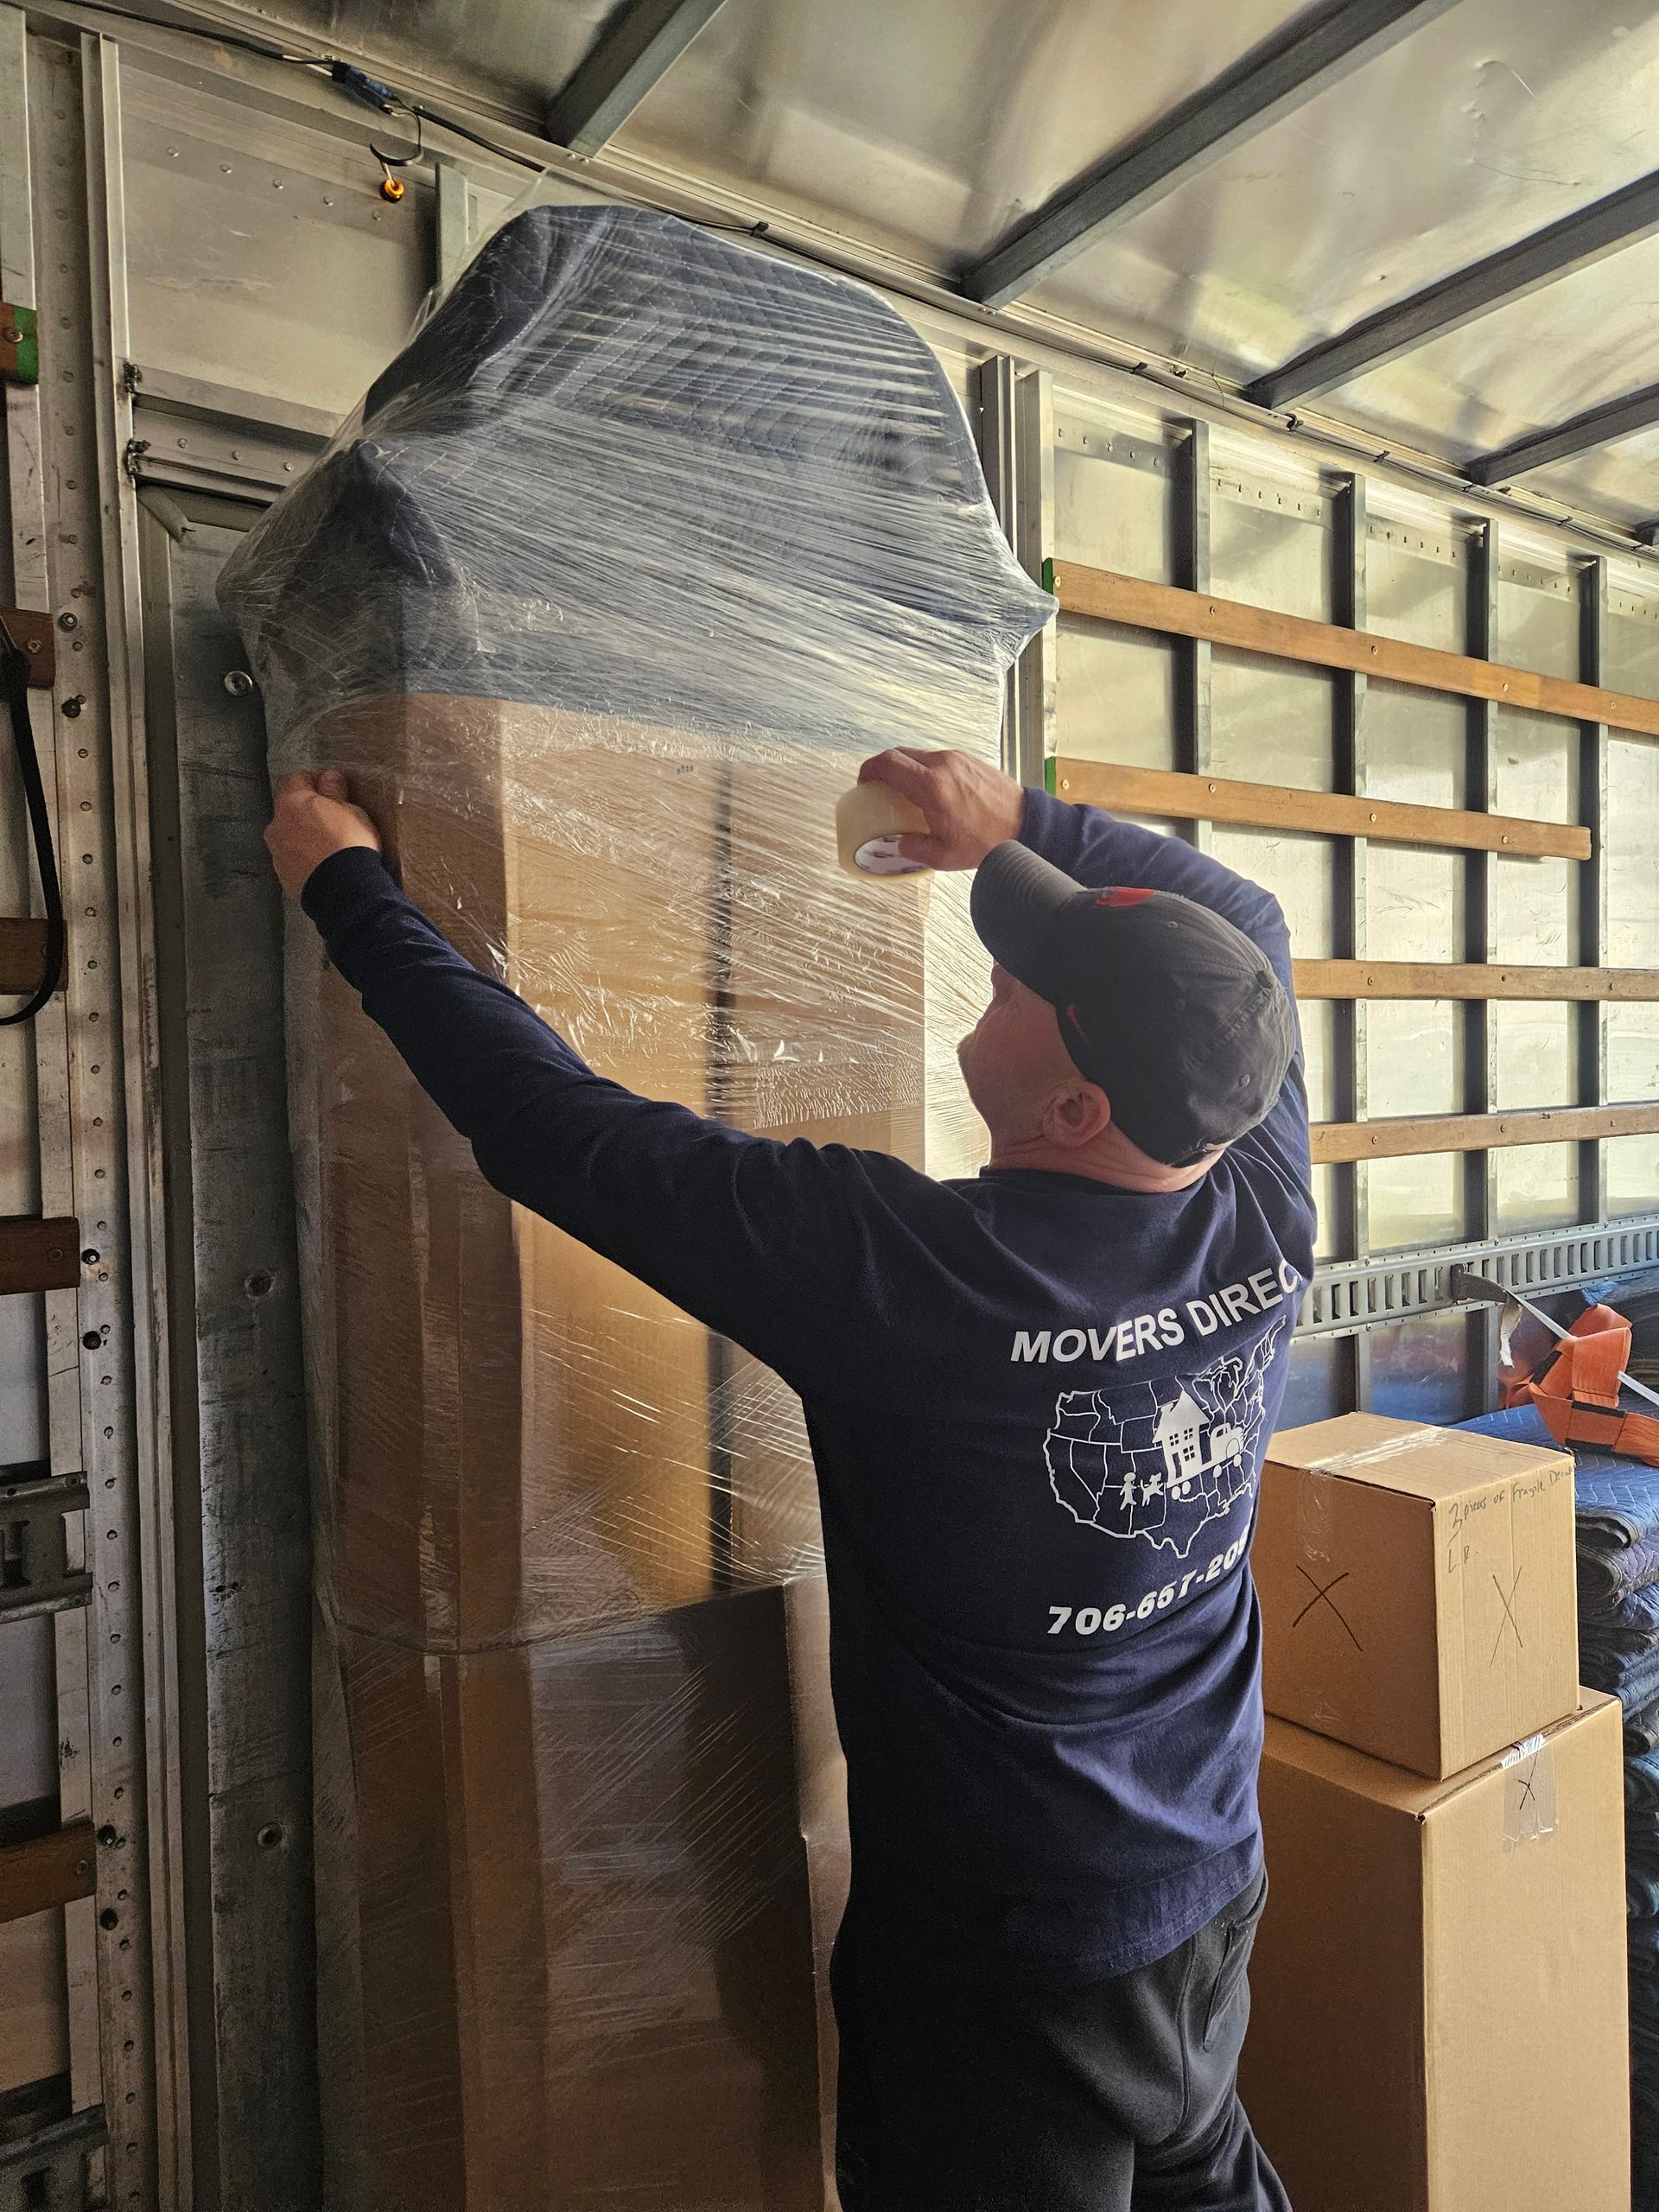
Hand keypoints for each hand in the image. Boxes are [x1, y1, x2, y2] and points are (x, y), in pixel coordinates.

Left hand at [265, 770, 381, 899]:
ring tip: (327, 847)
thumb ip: (335, 792)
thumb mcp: (351, 811)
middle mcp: (276, 825)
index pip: (300, 779)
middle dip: (307, 811)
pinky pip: (293, 859)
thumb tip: (328, 777)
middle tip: (333, 820)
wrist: (344, 891)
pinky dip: (304, 858)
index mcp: (292, 802)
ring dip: (303, 835)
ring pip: (289, 835)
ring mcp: (276, 853)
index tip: (335, 791)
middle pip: (290, 809)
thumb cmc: (349, 843)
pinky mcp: (283, 876)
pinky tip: (323, 865)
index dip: (319, 782)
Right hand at [857, 748, 1025, 870]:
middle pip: (899, 754)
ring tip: (906, 792)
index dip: (869, 770)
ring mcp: (957, 759)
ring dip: (906, 769)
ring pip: (919, 755)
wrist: (1025, 825)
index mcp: (931, 786)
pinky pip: (938, 759)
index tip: (863, 782)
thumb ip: (913, 849)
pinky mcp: (969, 760)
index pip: (888, 763)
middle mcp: (942, 765)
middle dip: (883, 768)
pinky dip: (926, 770)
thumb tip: (900, 843)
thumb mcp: (943, 856)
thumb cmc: (988, 841)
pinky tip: (931, 792)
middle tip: (878, 787)